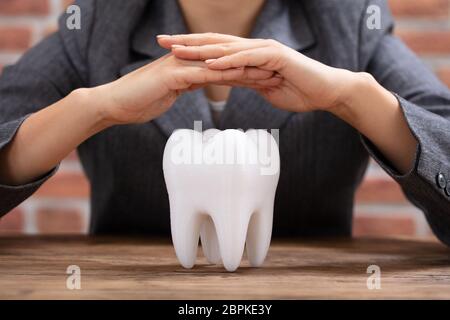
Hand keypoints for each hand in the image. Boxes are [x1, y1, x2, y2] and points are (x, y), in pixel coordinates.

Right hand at [97, 53, 280, 124]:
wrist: (114, 104)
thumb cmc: (138, 101)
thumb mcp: (168, 92)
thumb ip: (182, 85)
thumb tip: (195, 84)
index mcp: (187, 64)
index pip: (221, 65)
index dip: (244, 70)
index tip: (265, 76)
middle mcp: (186, 59)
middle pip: (226, 61)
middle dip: (252, 67)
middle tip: (276, 72)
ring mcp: (179, 64)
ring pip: (220, 65)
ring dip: (245, 69)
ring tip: (268, 74)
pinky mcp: (173, 74)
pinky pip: (204, 74)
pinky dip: (224, 76)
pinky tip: (242, 79)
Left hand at [158, 33, 357, 112]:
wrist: (325, 91)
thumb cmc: (297, 90)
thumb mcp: (263, 87)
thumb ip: (245, 80)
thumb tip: (227, 80)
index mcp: (248, 55)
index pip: (213, 50)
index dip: (190, 49)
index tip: (166, 52)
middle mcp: (253, 48)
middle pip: (213, 43)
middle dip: (186, 43)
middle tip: (161, 41)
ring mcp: (264, 50)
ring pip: (226, 47)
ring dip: (200, 48)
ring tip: (177, 50)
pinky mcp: (276, 57)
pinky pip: (247, 58)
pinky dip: (228, 60)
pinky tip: (210, 61)